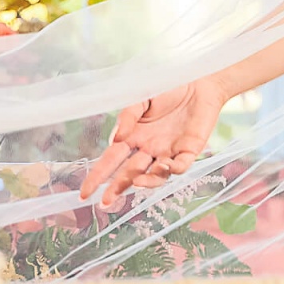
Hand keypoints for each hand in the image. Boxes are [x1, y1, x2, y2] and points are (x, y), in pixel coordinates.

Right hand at [80, 77, 226, 207]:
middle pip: (130, 173)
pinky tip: (165, 165)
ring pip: (156, 175)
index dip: (98, 176)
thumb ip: (128, 116)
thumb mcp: (142, 99)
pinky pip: (180, 166)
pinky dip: (172, 169)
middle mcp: (149, 149)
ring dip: (146, 182)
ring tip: (136, 182)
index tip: (85, 192)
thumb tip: (116, 139)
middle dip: (117, 188)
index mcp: (134, 137)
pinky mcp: (189, 150)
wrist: (199, 81)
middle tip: (106, 202)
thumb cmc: (168, 89)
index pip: (111, 160)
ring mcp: (169, 152)